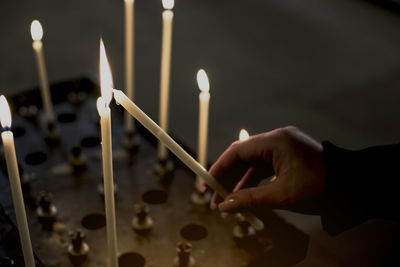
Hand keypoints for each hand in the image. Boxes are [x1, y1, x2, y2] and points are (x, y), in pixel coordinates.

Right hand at [209, 126, 326, 213]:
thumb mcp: (281, 194)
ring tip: (226, 202)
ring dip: (239, 181)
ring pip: (252, 163)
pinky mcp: (287, 155)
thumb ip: (249, 198)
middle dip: (228, 178)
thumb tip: (223, 206)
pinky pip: (264, 166)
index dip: (219, 167)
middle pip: (243, 156)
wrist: (350, 185)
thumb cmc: (319, 187)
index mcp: (276, 141)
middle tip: (214, 198)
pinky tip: (243, 195)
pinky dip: (253, 180)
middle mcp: (277, 139)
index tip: (206, 183)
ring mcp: (282, 146)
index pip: (238, 151)